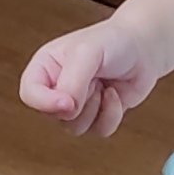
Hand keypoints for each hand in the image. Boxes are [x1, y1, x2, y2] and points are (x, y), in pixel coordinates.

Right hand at [18, 17, 161, 135]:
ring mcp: (76, 104)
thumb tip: (66, 110)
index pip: (29, 94)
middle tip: (93, 80)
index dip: (45, 102)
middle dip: (79, 102)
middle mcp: (56, 88)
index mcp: (45, 67)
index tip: (68, 102)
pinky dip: (111, 115)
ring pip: (74, 128)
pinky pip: (98, 131)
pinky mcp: (96, 116)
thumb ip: (72, 82)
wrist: (143, 48)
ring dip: (95, 108)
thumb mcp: (87, 54)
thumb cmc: (113, 42)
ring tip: (103, 84)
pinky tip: (114, 94)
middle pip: (53, 115)